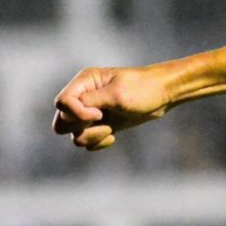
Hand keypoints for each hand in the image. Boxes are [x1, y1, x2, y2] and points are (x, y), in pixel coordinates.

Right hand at [53, 66, 172, 149]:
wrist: (163, 95)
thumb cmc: (142, 89)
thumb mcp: (117, 94)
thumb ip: (91, 101)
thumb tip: (69, 110)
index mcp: (84, 82)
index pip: (61, 103)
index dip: (76, 113)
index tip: (98, 114)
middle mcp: (84, 97)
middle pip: (61, 120)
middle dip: (78, 126)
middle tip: (100, 120)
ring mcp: (92, 112)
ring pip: (74, 133)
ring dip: (90, 137)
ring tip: (109, 129)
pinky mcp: (102, 125)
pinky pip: (88, 142)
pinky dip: (97, 143)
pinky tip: (113, 137)